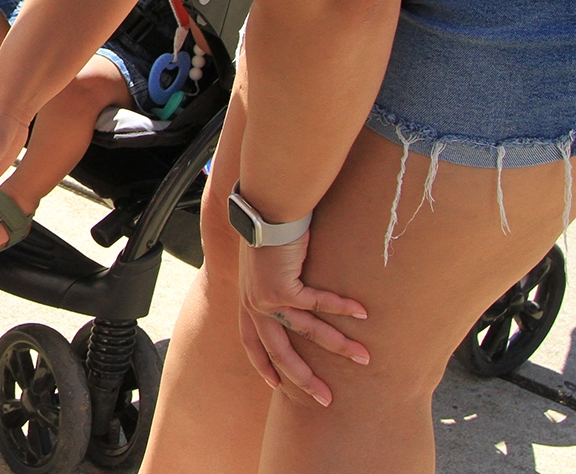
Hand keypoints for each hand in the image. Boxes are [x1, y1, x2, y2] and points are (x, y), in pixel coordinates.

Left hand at [236, 232, 368, 406]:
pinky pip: (318, 304)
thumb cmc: (267, 233)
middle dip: (304, 378)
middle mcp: (252, 304)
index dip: (264, 365)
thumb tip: (291, 296)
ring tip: (364, 357)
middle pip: (278, 352)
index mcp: (246, 302)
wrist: (262, 210)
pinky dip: (342, 308)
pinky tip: (363, 313)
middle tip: (326, 399)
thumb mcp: (262, 266)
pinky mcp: (282, 287)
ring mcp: (266, 298)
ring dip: (338, 345)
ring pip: (306, 332)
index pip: (252, 343)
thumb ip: (273, 286)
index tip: (277, 385)